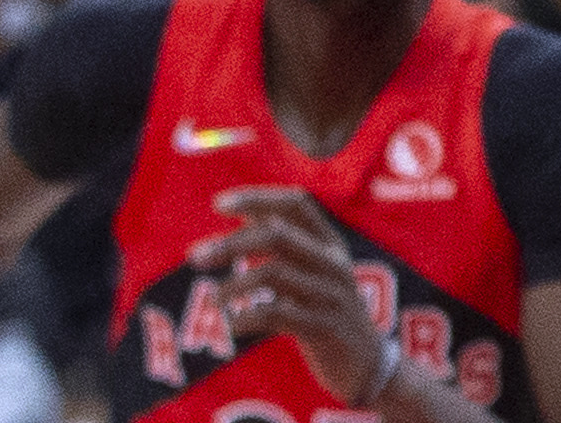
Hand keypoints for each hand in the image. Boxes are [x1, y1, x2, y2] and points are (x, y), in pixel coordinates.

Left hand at [191, 189, 387, 403]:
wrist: (366, 361)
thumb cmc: (328, 310)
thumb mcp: (314, 271)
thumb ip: (285, 244)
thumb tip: (247, 212)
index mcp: (330, 243)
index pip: (296, 204)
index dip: (258, 197)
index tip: (218, 204)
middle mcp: (333, 262)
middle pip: (279, 235)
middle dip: (232, 243)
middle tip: (195, 257)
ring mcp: (330, 294)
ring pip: (275, 273)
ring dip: (234, 285)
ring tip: (213, 300)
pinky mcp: (323, 328)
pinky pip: (278, 315)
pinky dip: (248, 317)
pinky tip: (232, 325)